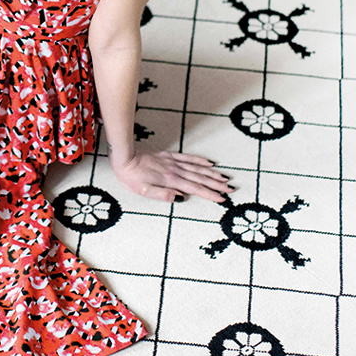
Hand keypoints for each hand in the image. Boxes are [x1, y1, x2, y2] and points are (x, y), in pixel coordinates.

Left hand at [111, 150, 233, 203]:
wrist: (124, 158)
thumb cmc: (131, 177)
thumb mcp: (143, 191)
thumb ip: (162, 194)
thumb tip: (181, 198)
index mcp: (170, 180)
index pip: (194, 188)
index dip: (209, 194)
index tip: (222, 199)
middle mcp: (174, 170)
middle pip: (200, 178)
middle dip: (216, 185)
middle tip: (231, 189)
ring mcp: (172, 162)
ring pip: (197, 168)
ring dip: (212, 174)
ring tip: (225, 178)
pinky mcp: (168, 156)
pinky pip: (188, 158)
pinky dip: (199, 160)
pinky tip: (209, 163)